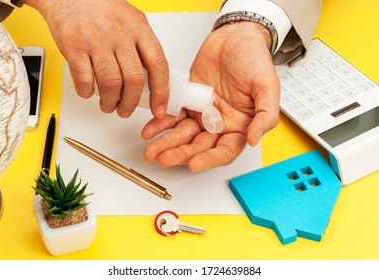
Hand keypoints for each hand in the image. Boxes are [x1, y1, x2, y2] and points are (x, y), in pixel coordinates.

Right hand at [26, 0, 168, 117]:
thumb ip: (142, 46)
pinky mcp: (74, 46)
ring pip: (111, 83)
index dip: (161, 92)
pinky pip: (84, 79)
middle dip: (131, 102)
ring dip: (110, 102)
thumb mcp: (131, 21)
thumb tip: (151, 79)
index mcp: (139, 28)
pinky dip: (88, 92)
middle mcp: (120, 33)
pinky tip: (89, 92)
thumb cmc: (101, 9)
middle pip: (134, 79)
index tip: (159, 108)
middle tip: (126, 110)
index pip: (158, 65)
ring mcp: (96, 40)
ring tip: (109, 105)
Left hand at [141, 22, 279, 170]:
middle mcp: (219, 124)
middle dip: (181, 154)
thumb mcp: (268, 86)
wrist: (235, 37)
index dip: (209, 160)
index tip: (194, 164)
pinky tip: (149, 130)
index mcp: (239, 126)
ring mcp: (201, 113)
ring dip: (166, 144)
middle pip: (198, 146)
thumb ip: (265, 116)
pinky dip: (159, 123)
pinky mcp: (186, 100)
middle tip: (164, 159)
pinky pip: (171, 115)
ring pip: (182, 134)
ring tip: (151, 151)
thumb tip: (253, 140)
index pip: (224, 151)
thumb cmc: (254, 59)